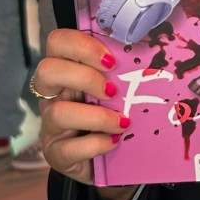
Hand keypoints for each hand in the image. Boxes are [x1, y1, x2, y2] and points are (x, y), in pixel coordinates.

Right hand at [34, 28, 130, 199]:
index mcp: (68, 69)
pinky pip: (68, 148)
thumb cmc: (116, 111)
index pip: (58, 42)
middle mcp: (53, 94)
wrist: (109, 158)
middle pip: (46, 70)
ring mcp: (51, 125)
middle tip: (113, 90)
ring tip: (122, 121)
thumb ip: (125, 66)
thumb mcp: (120, 85)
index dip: (81, 46)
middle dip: (84, 77)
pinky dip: (96, 144)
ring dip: (96, 116)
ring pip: (57, 112)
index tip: (111, 60)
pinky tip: (115, 141)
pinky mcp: (56, 153)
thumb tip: (152, 46)